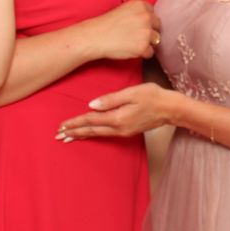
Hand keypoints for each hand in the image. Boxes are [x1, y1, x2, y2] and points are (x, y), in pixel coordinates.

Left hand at [57, 83, 175, 139]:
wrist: (171, 109)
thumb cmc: (153, 96)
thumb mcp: (132, 93)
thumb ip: (111, 99)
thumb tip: (91, 105)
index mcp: (117, 117)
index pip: (91, 120)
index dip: (75, 123)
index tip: (61, 126)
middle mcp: (118, 128)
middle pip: (91, 131)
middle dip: (74, 133)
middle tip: (58, 136)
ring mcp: (123, 131)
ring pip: (97, 134)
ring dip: (82, 135)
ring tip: (68, 137)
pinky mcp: (127, 131)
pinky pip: (105, 134)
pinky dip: (93, 134)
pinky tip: (89, 133)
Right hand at [83, 0, 160, 60]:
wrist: (96, 37)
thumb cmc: (106, 24)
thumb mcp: (123, 9)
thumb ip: (137, 12)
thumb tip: (149, 21)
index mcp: (140, 5)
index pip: (152, 12)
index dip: (146, 20)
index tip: (137, 24)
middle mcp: (146, 16)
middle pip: (157, 25)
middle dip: (150, 30)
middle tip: (137, 35)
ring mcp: (146, 32)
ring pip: (156, 39)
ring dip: (148, 42)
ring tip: (134, 43)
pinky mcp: (144, 47)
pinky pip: (150, 52)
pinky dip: (143, 53)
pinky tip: (132, 50)